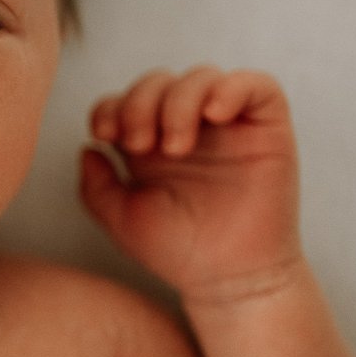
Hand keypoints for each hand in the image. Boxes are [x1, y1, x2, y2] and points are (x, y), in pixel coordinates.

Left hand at [79, 67, 301, 298]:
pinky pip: (257, 86)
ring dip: (178, 102)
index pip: (126, 99)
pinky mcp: (267, 130)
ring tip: (175, 147)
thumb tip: (88, 147)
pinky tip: (213, 116)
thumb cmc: (175, 250)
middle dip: (140, 104)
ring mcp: (228, 127)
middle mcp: (189, 128)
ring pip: (201, 76)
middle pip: (159, 82)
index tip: (105, 134)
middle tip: (140, 145)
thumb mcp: (120, 218)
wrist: (227, 280)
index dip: (111, 106)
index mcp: (151, 144)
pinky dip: (232, 89)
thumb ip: (94, 185)